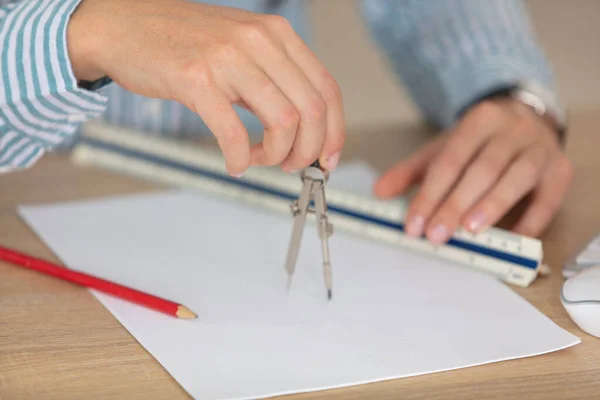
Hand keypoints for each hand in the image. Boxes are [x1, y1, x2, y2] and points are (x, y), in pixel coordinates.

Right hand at [67, 0, 344, 175]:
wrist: (124, 25)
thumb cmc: (183, 41)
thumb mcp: (242, 47)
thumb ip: (274, 78)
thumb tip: (302, 129)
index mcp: (276, 34)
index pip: (327, 89)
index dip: (334, 132)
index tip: (326, 158)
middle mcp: (259, 41)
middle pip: (312, 111)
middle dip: (308, 151)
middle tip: (290, 165)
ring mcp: (228, 59)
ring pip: (283, 123)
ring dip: (276, 155)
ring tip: (258, 159)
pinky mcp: (196, 80)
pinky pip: (233, 133)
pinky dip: (240, 158)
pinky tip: (235, 163)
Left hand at [374, 98, 573, 242]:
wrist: (527, 119)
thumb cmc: (479, 143)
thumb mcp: (444, 148)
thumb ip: (411, 171)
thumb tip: (379, 191)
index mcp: (479, 121)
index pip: (449, 161)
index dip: (430, 194)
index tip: (413, 224)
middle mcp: (511, 132)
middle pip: (482, 169)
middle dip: (456, 204)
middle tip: (435, 234)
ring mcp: (539, 150)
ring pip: (516, 178)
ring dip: (493, 205)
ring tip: (471, 230)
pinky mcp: (559, 171)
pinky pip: (548, 199)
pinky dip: (531, 221)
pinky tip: (512, 239)